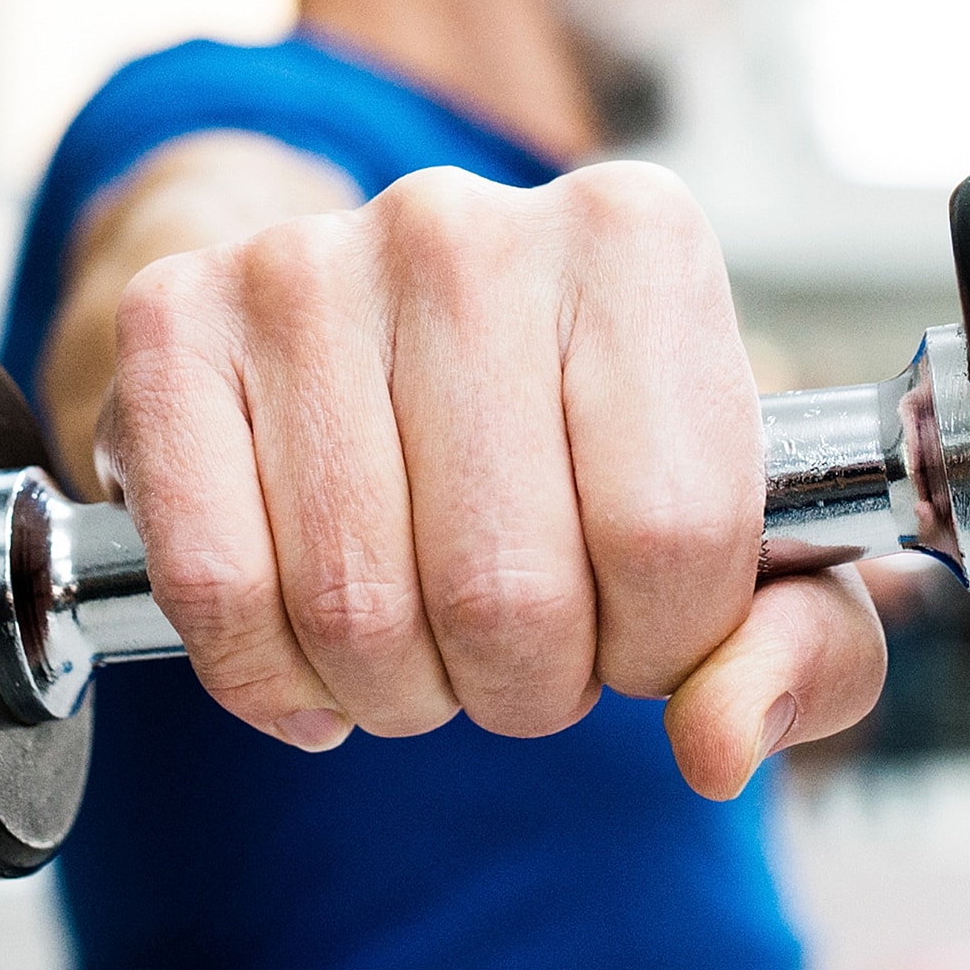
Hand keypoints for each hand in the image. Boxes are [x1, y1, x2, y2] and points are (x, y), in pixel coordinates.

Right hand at [98, 161, 885, 798]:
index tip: (634, 624)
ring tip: (426, 633)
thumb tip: (719, 742)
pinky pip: (217, 586)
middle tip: (520, 642)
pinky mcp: (174, 322)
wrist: (372, 325)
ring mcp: (305, 264)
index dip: (655, 645)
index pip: (671, 538)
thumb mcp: (741, 538)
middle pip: (507, 592)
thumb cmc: (574, 439)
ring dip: (398, 689)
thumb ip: (795, 647)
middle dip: (523, 684)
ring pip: (356, 608)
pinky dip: (267, 674)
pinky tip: (313, 653)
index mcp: (637, 237)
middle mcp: (466, 227)